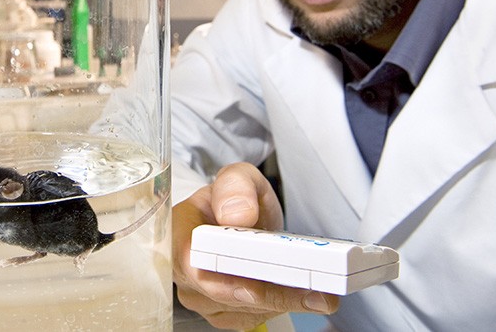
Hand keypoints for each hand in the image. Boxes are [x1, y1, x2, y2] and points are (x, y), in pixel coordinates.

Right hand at [172, 162, 339, 329]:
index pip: (190, 261)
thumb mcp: (238, 177)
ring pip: (239, 309)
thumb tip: (238, 215)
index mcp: (177, 230)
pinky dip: (278, 309)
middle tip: (314, 290)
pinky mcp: (220, 311)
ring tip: (317, 292)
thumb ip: (235, 185)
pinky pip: (248, 318)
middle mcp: (182, 268)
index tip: (257, 283)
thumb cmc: (233, 198)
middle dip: (268, 293)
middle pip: (221, 292)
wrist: (239, 218)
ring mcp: (198, 294)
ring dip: (279, 302)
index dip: (222, 276)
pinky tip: (301, 296)